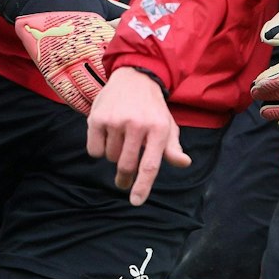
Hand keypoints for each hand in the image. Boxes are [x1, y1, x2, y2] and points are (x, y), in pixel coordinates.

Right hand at [0, 0, 128, 112]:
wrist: (36, 7)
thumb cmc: (71, 8)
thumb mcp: (98, 8)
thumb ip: (117, 16)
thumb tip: (136, 18)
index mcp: (99, 37)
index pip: (120, 63)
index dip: (129, 77)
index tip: (136, 86)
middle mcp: (85, 52)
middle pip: (107, 82)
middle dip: (118, 94)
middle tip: (125, 104)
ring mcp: (68, 64)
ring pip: (90, 92)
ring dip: (101, 103)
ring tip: (110, 110)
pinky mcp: (52, 73)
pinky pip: (71, 96)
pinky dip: (82, 105)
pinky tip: (90, 109)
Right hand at [86, 68, 190, 205]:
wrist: (134, 77)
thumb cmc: (153, 108)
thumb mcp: (167, 125)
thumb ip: (172, 148)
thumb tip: (184, 163)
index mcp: (158, 129)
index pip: (149, 165)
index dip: (142, 187)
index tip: (135, 201)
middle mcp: (137, 124)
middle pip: (126, 166)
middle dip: (124, 178)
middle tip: (123, 180)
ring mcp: (116, 121)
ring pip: (110, 158)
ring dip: (114, 156)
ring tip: (120, 140)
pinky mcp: (97, 118)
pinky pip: (95, 150)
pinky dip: (99, 149)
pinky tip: (107, 134)